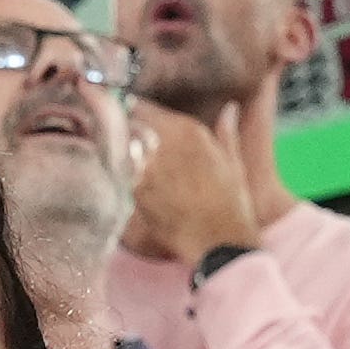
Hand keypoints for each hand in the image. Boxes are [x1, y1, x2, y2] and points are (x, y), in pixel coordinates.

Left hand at [123, 99, 256, 262]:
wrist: (219, 242)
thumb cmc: (232, 205)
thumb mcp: (234, 164)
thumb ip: (226, 132)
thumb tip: (229, 108)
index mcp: (187, 130)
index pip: (141, 107)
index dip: (132, 114)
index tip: (130, 121)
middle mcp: (162, 143)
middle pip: (123, 124)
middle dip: (119, 130)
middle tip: (121, 143)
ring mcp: (145, 166)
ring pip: (116, 148)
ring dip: (115, 151)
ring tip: (121, 162)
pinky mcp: (134, 190)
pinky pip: (117, 174)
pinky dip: (117, 175)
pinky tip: (123, 183)